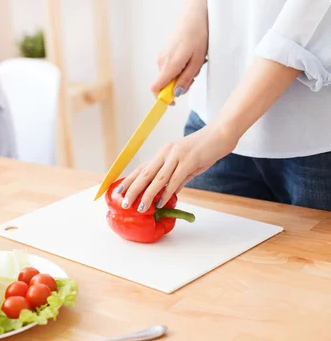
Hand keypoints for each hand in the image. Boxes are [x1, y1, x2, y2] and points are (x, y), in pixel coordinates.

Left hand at [116, 123, 237, 211]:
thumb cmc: (206, 149)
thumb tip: (169, 193)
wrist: (222, 133)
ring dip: (147, 194)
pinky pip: (175, 179)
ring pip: (157, 178)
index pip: (142, 168)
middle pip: (145, 173)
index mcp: (163, 153)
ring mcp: (177, 155)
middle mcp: (166, 153)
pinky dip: (167, 192)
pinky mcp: (189, 160)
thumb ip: (178, 178)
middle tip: (124, 203)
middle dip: (132, 189)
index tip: (118, 190)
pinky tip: (161, 202)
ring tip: (140, 207)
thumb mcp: (188, 164)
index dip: (130, 179)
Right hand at [151, 10, 207, 99]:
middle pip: (165, 84)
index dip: (162, 99)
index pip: (156, 88)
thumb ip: (186, 79)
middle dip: (179, 85)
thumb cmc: (199, 35)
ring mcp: (162, 57)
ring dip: (181, 76)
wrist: (195, 15)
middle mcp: (162, 61)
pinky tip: (190, 57)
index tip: (173, 102)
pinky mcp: (164, 53)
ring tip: (195, 62)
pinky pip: (170, 68)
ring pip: (169, 76)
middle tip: (194, 75)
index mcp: (170, 64)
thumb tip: (176, 93)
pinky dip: (180, 68)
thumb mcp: (198, 61)